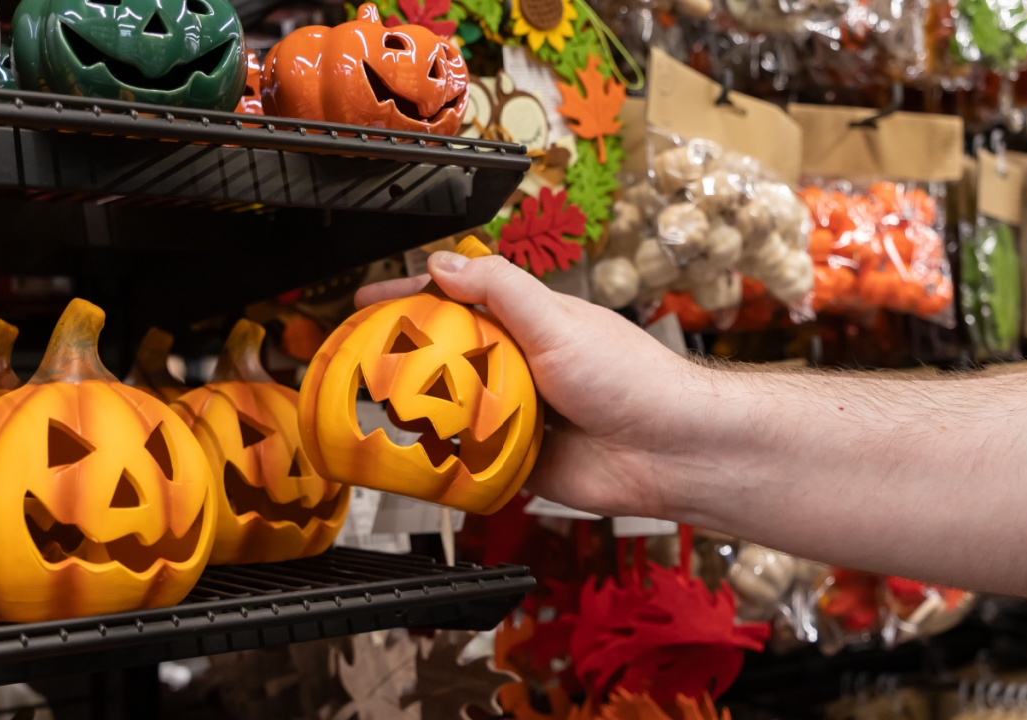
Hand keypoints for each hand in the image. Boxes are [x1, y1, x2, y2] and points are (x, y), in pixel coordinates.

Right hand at [355, 251, 693, 518]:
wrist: (667, 452)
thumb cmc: (631, 379)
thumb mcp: (556, 320)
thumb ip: (500, 290)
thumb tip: (443, 264)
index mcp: (526, 323)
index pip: (454, 301)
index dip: (408, 300)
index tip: (367, 303)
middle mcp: (517, 366)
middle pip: (444, 359)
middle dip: (403, 360)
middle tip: (358, 364)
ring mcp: (516, 415)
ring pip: (452, 410)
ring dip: (421, 412)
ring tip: (375, 412)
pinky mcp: (517, 461)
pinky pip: (469, 459)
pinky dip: (446, 458)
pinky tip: (420, 456)